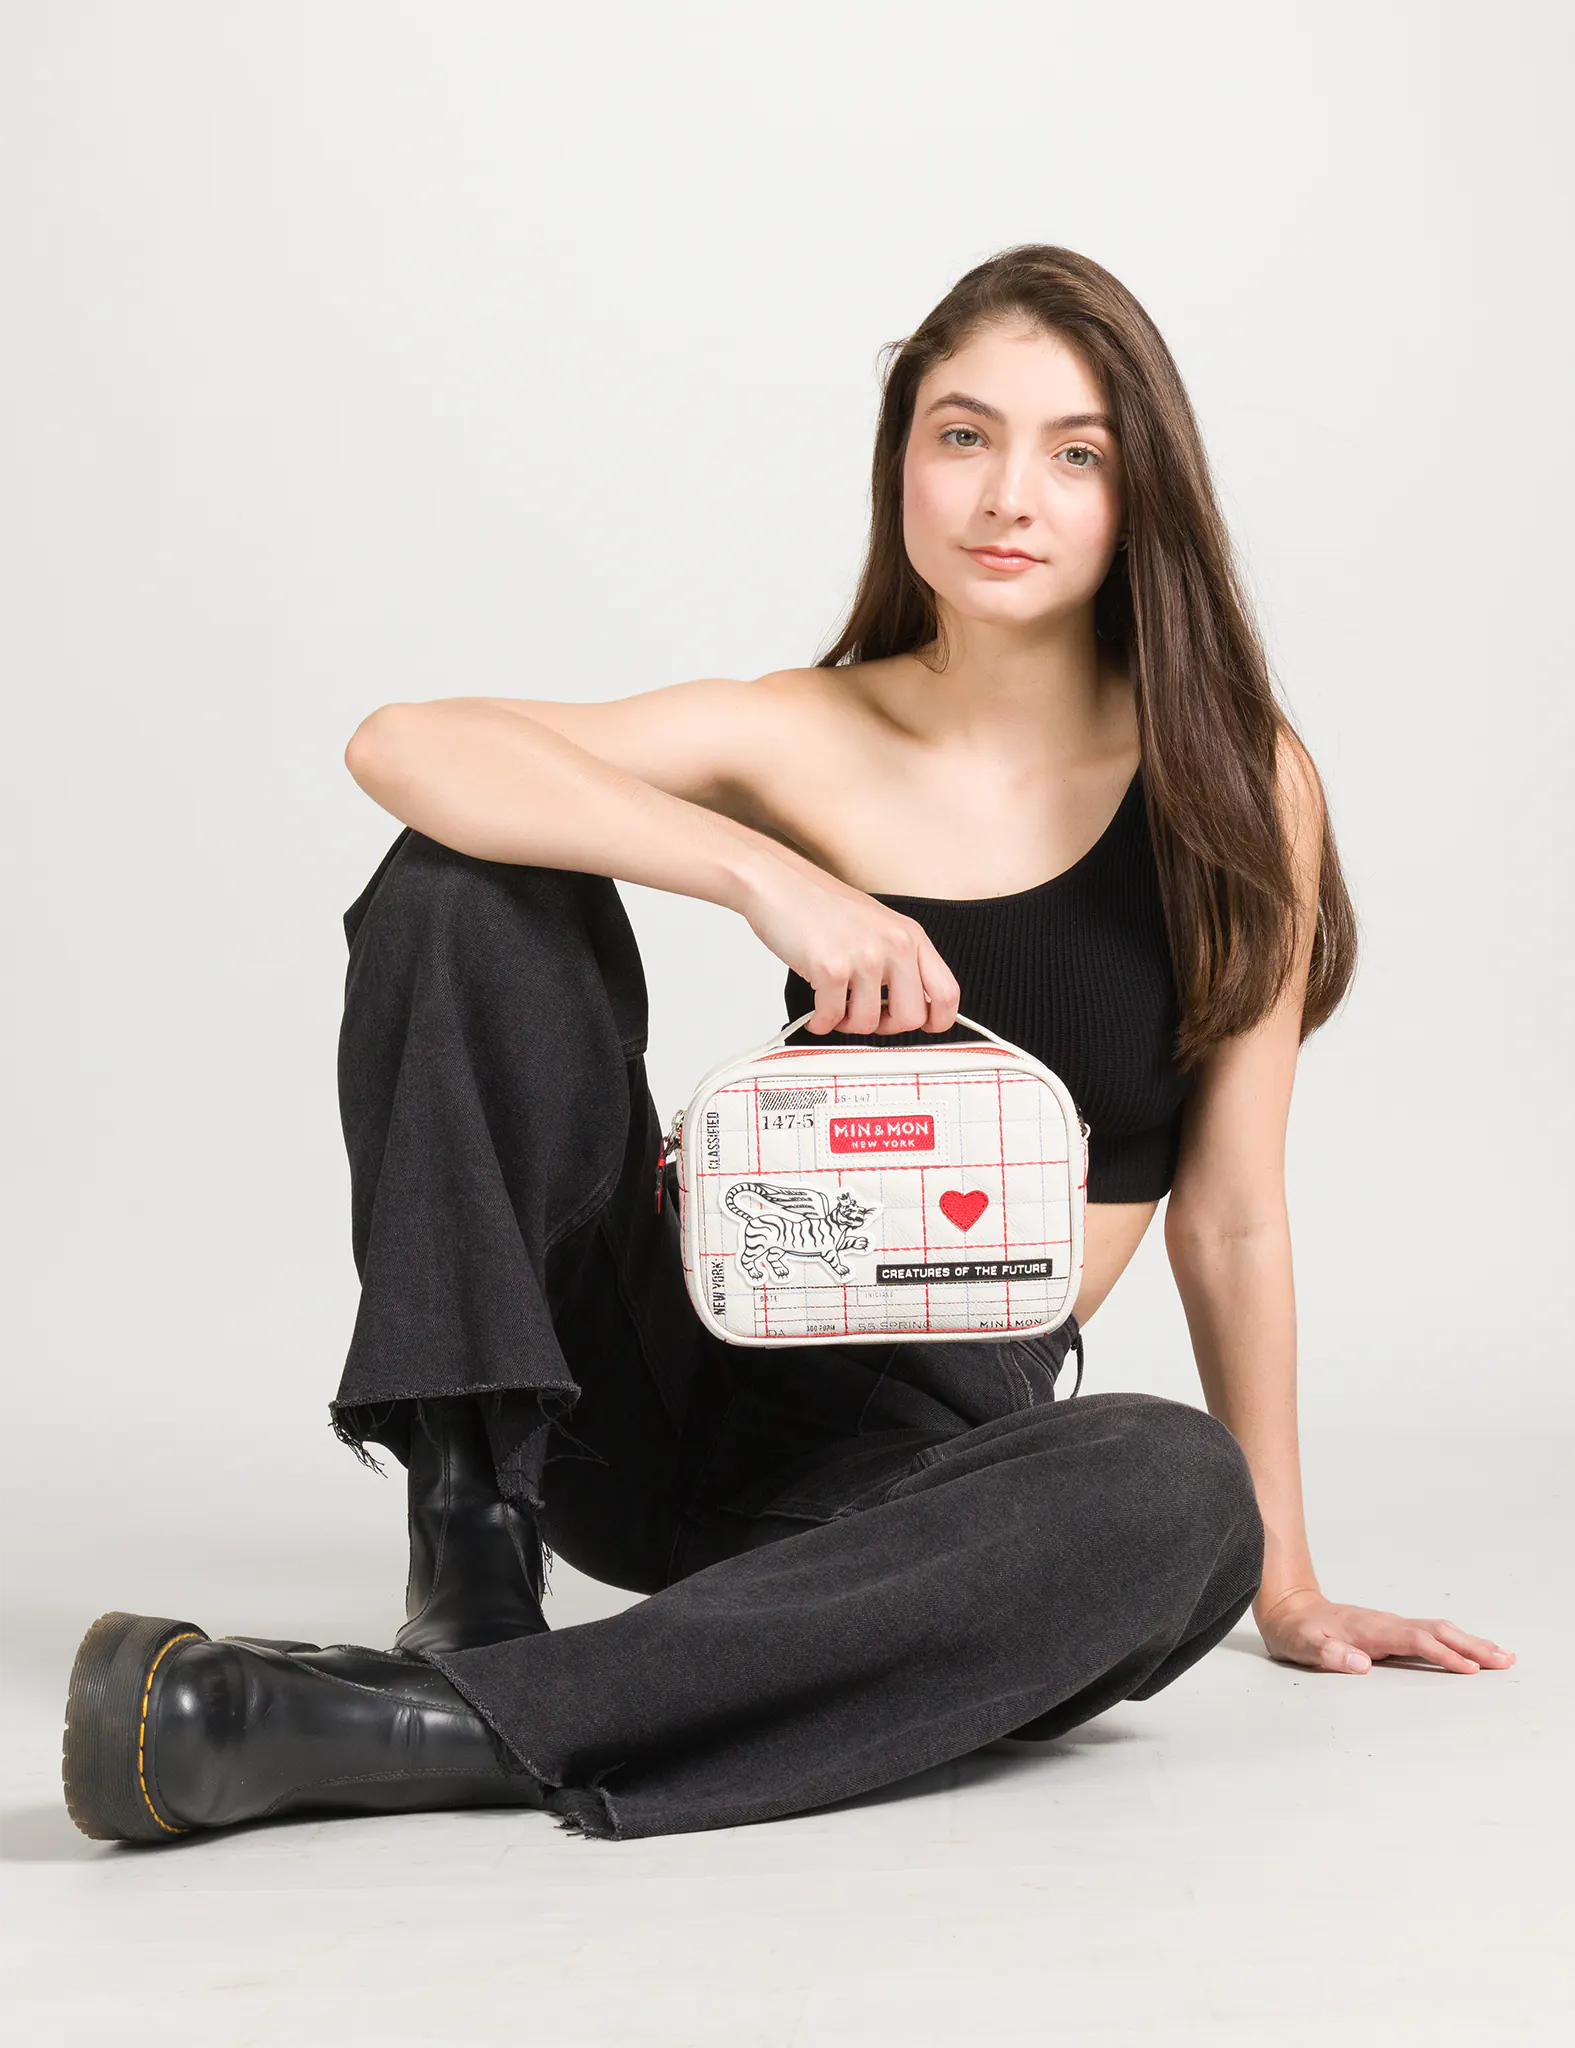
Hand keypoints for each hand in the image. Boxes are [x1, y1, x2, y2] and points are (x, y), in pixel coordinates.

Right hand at [739, 856, 961, 1035]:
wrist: (777, 882)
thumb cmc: (819, 905)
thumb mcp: (876, 926)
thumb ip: (898, 962)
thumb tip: (910, 1008)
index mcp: (910, 936)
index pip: (947, 992)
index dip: (937, 1021)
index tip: (921, 1028)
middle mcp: (894, 944)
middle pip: (911, 1018)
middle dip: (884, 1028)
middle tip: (865, 1017)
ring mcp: (864, 956)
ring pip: (868, 1023)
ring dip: (846, 1024)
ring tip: (833, 1006)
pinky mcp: (832, 968)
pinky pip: (832, 1018)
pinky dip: (820, 1022)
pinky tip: (815, 1010)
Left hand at [1256, 1587, 1515, 1674]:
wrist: (1290, 1606)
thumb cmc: (1296, 1630)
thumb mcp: (1303, 1644)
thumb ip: (1329, 1652)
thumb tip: (1360, 1663)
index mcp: (1370, 1630)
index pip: (1415, 1641)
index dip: (1442, 1655)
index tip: (1470, 1669)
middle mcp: (1386, 1624)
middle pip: (1436, 1632)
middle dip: (1471, 1646)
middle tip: (1504, 1660)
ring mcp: (1390, 1625)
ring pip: (1438, 1630)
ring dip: (1470, 1642)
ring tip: (1501, 1655)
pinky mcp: (1391, 1629)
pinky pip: (1430, 1633)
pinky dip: (1455, 1640)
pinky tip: (1469, 1649)